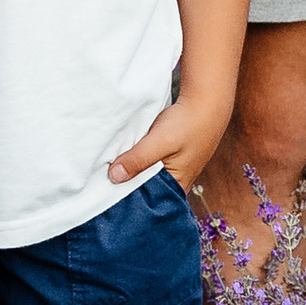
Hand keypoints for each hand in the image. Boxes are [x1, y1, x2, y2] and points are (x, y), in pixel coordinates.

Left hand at [105, 97, 228, 202]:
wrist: (205, 102)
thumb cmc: (188, 124)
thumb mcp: (160, 142)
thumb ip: (139, 160)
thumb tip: (114, 177)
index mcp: (177, 187)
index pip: (149, 203)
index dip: (128, 201)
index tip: (106, 197)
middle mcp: (174, 182)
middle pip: (144, 190)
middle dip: (126, 186)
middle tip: (100, 184)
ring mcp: (170, 169)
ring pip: (144, 175)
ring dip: (129, 171)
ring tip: (106, 172)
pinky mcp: (166, 156)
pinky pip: (146, 163)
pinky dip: (135, 160)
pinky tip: (120, 157)